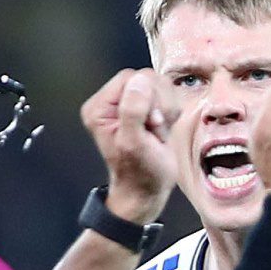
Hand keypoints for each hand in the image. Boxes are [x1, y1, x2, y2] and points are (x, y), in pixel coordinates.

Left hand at [80, 69, 178, 222]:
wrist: (146, 191)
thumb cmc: (139, 174)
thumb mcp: (134, 144)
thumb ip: (133, 110)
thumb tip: (140, 81)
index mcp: (100, 108)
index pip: (130, 78)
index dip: (148, 97)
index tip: (151, 123)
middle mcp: (112, 103)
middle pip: (147, 79)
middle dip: (159, 105)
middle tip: (155, 130)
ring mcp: (129, 104)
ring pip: (159, 85)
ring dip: (166, 110)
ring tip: (158, 133)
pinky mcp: (145, 108)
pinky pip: (166, 96)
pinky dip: (171, 113)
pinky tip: (162, 130)